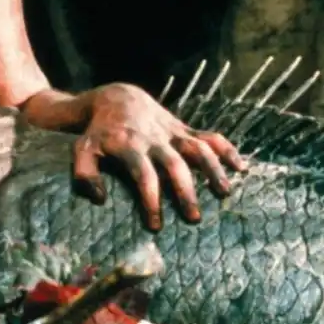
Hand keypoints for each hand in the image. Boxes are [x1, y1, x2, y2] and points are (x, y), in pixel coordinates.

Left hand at [73, 83, 245, 230]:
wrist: (117, 98)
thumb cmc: (99, 132)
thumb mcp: (82, 149)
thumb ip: (84, 174)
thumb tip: (100, 199)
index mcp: (130, 147)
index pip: (143, 175)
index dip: (151, 200)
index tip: (156, 226)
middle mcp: (154, 140)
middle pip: (174, 165)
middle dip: (185, 191)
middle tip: (194, 218)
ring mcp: (172, 132)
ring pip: (197, 148)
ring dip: (213, 169)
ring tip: (224, 193)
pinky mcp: (184, 128)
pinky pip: (208, 136)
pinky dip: (226, 148)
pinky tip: (241, 166)